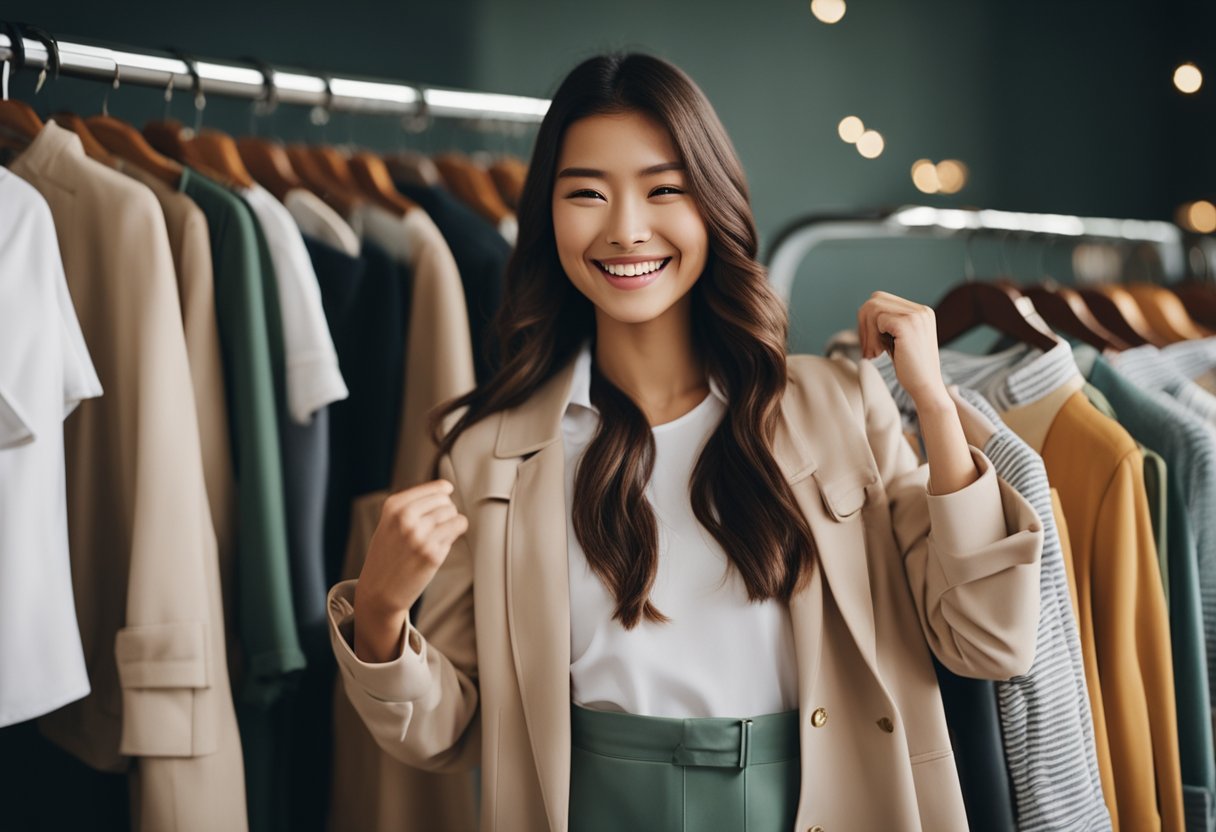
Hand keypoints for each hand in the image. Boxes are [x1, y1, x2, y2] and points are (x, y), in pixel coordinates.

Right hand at [353, 479, 468, 661]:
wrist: (379, 591)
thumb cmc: (388, 555)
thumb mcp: (389, 523)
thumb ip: (412, 504)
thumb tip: (446, 488)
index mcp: (394, 507)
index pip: (437, 488)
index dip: (445, 494)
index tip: (446, 497)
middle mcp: (406, 518)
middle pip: (448, 502)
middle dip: (447, 512)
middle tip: (436, 525)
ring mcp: (419, 536)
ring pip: (454, 516)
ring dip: (451, 524)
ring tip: (437, 535)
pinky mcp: (432, 554)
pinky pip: (456, 532)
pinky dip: (452, 537)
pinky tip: (438, 546)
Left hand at [857, 291, 949, 406]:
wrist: (926, 388)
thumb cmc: (910, 369)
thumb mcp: (898, 340)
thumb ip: (887, 324)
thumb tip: (863, 312)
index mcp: (921, 312)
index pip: (882, 300)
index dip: (868, 321)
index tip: (869, 343)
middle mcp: (921, 310)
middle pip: (875, 299)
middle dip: (864, 323)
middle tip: (868, 349)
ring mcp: (916, 315)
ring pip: (873, 308)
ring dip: (867, 332)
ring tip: (873, 353)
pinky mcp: (908, 324)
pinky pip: (878, 319)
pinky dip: (872, 337)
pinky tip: (878, 353)